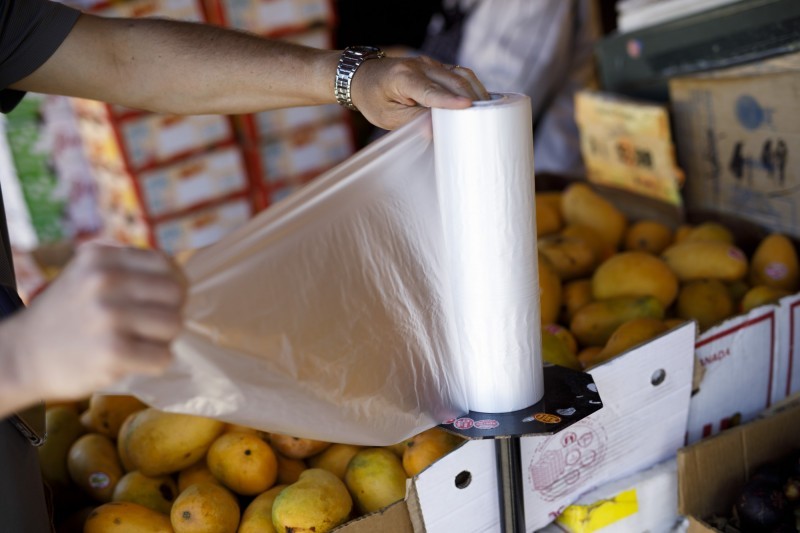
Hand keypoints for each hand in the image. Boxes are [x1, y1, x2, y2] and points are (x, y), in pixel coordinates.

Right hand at [3, 243, 186, 406]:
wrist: (22, 356)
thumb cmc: (67, 314)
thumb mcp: (88, 274)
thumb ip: (128, 269)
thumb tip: (179, 277)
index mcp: (101, 258)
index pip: (166, 265)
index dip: (171, 286)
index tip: (158, 302)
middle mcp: (104, 281)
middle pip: (176, 293)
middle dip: (171, 311)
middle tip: (150, 326)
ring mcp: (108, 316)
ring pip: (174, 324)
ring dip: (163, 339)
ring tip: (140, 343)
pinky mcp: (112, 351)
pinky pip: (163, 356)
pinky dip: (154, 363)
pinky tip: (132, 361)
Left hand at [350, 55, 489, 129]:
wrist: (363, 76)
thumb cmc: (373, 99)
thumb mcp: (388, 117)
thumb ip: (413, 121)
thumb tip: (436, 130)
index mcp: (403, 77)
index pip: (431, 90)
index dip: (450, 100)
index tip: (468, 107)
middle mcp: (419, 66)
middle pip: (452, 79)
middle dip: (472, 97)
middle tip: (487, 118)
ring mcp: (429, 63)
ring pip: (460, 73)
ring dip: (476, 90)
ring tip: (490, 109)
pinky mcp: (435, 66)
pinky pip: (457, 73)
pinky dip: (471, 86)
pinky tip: (481, 99)